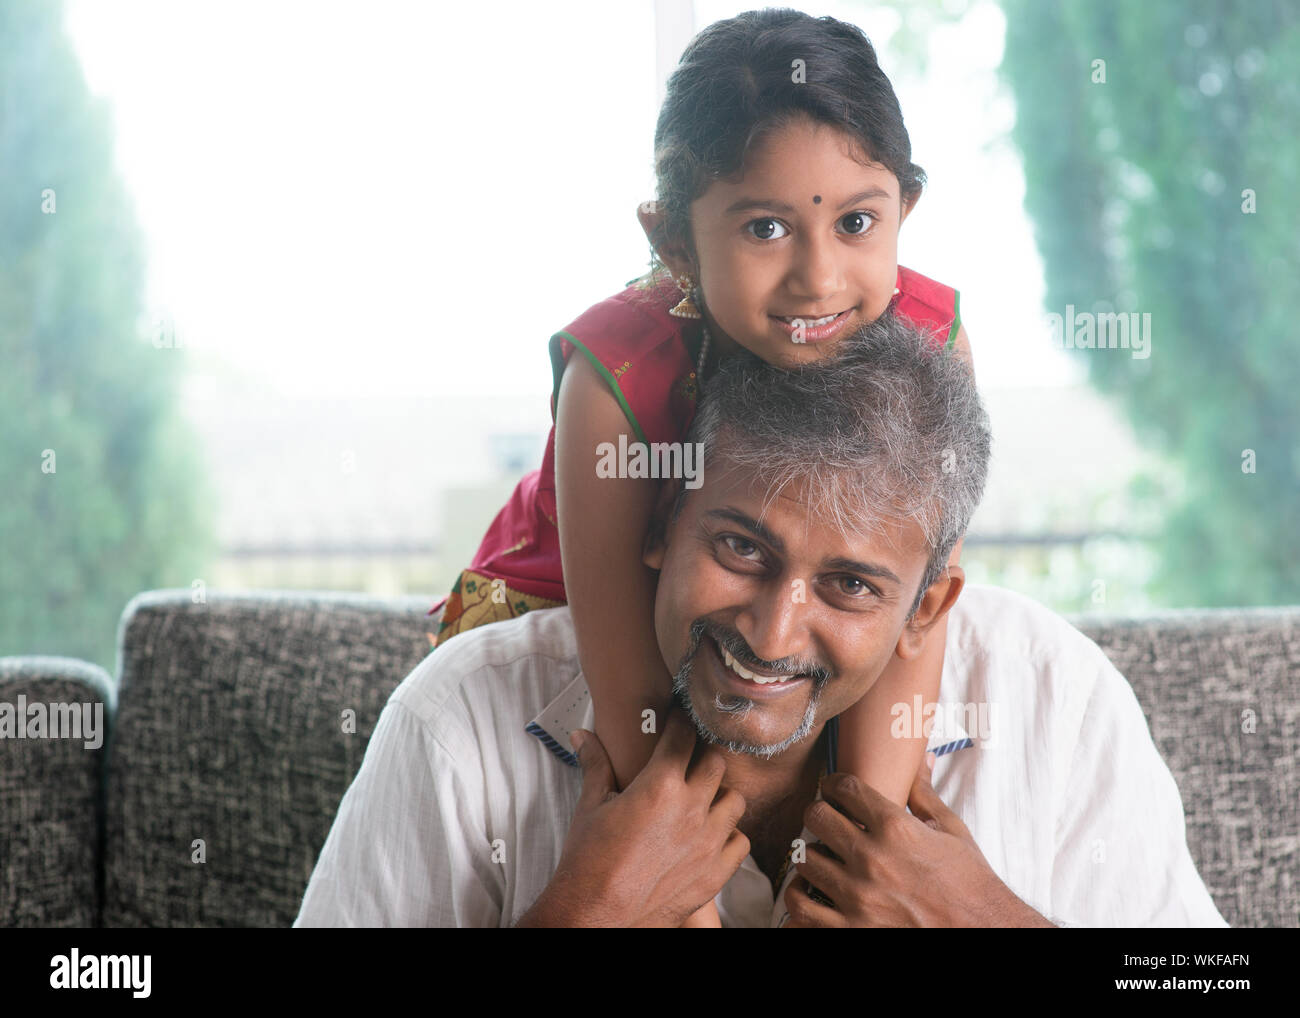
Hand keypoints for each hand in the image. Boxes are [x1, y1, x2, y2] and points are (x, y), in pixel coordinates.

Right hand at [520, 707, 748, 926]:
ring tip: (701, 800)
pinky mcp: (715, 874)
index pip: (683, 735)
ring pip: (735, 800)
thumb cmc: (588, 861)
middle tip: (689, 761)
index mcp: (660, 785)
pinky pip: (739, 841)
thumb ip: (595, 764)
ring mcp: (708, 843)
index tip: (679, 718)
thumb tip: (583, 736)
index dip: (681, 721)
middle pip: (716, 762)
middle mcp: (691, 809)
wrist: (594, 915)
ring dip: (720, 795)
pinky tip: (710, 836)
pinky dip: (729, 835)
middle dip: (702, 756)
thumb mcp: (590, 805)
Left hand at [783, 753, 1051, 926]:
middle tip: (826, 821)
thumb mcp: (952, 832)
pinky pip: (800, 907)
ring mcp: (858, 897)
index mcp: (896, 828)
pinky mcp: (850, 929)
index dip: (834, 783)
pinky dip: (800, 897)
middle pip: (816, 816)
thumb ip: (925, 794)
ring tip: (823, 857)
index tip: (833, 788)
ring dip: (811, 855)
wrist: (983, 932)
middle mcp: (872, 858)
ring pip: (803, 859)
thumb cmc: (970, 884)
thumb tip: (922, 759)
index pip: (844, 787)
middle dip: (819, 814)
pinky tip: (813, 891)